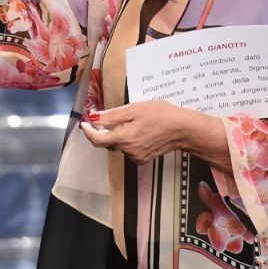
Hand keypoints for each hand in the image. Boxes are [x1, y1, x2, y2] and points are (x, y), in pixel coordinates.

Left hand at [80, 101, 195, 163]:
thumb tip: (92, 117)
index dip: (88, 131)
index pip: (97, 140)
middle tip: (110, 116)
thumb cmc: (160, 115)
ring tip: (132, 121)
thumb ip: (111, 116)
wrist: (183, 129)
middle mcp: (128, 151)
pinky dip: (128, 140)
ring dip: (118, 134)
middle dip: (105, 130)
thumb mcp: (133, 109)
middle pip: (107, 142)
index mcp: (124, 138)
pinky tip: (139, 131)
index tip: (84, 122)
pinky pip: (128, 149)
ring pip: (118, 145)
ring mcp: (136, 157)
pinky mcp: (143, 159)